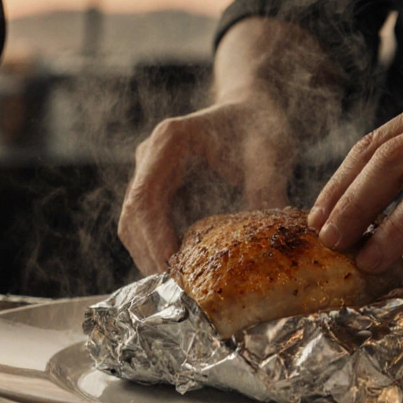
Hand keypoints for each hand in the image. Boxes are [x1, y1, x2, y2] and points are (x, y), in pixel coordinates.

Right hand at [118, 96, 295, 274]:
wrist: (250, 108)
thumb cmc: (258, 125)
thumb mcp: (269, 153)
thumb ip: (266, 189)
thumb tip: (266, 242)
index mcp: (169, 141)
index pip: (146, 198)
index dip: (154, 239)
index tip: (172, 271)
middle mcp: (150, 157)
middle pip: (132, 217)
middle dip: (151, 257)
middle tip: (178, 294)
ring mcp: (149, 173)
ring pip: (133, 226)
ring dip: (151, 258)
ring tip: (181, 290)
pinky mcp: (157, 190)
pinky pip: (147, 226)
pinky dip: (159, 250)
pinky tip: (184, 272)